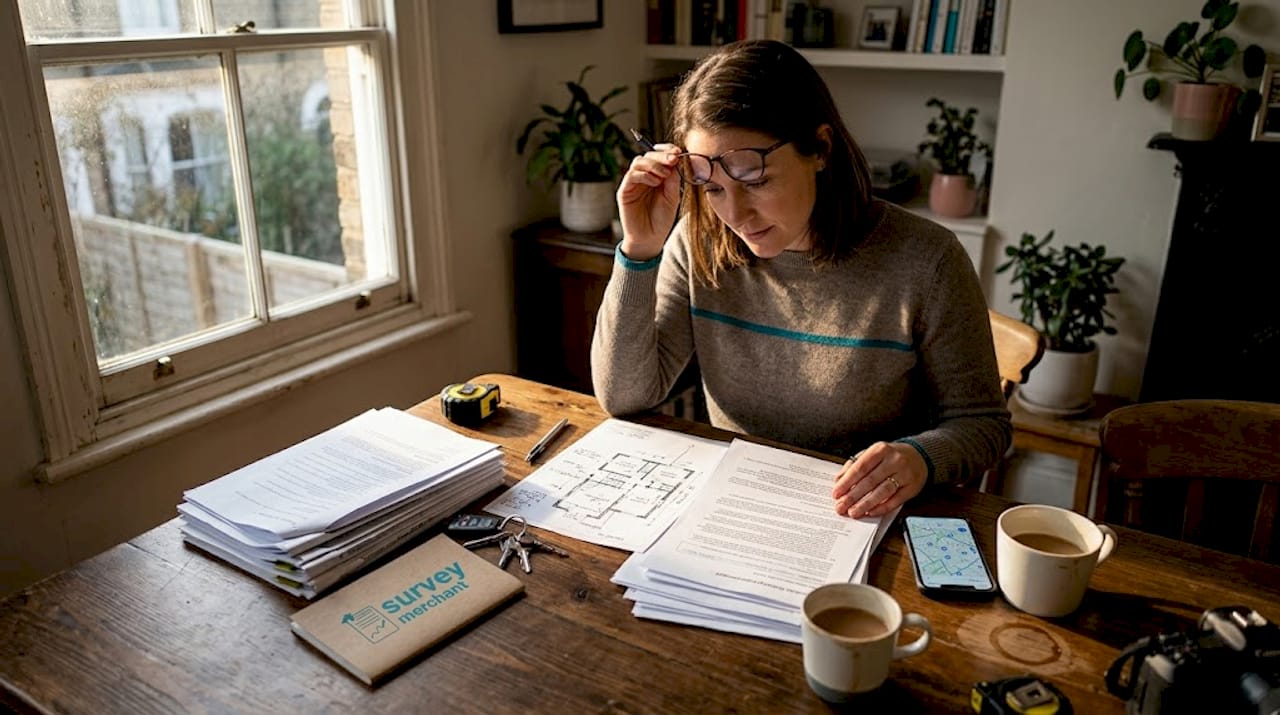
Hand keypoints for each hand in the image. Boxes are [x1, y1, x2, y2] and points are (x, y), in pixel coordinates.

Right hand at [617, 143, 681, 260]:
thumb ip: (673, 180)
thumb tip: (675, 161)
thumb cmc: (661, 219)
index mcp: (656, 176)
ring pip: (638, 162)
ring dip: (653, 164)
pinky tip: (655, 183)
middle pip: (648, 155)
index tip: (678, 152)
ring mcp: (633, 183)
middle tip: (673, 159)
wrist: (650, 239)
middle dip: (662, 155)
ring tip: (664, 175)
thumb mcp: (673, 197)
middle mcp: (644, 177)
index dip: (667, 150)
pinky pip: (631, 175)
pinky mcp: (625, 191)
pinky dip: (644, 175)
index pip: (659, 156)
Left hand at [831, 442, 926, 518]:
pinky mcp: (912, 487)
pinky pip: (895, 500)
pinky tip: (871, 512)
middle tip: (841, 507)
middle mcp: (894, 460)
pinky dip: (882, 507)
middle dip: (853, 496)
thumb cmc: (890, 456)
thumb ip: (855, 465)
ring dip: (866, 504)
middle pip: (870, 481)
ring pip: (882, 492)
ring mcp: (905, 474)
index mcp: (880, 450)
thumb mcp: (872, 454)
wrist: (919, 456)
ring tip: (854, 512)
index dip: (847, 482)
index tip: (836, 494)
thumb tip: (839, 480)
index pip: (860, 468)